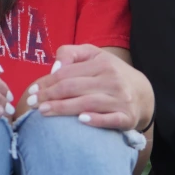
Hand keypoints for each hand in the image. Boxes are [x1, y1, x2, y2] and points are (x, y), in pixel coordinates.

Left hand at [26, 44, 152, 130]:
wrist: (142, 93)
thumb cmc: (110, 73)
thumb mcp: (93, 55)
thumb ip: (71, 54)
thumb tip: (54, 68)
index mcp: (102, 63)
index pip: (67, 73)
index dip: (47, 82)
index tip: (32, 92)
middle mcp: (112, 80)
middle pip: (73, 87)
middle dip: (49, 96)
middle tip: (32, 104)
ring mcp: (121, 99)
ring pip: (87, 103)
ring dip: (62, 108)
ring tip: (43, 112)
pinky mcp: (127, 117)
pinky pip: (110, 119)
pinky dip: (96, 120)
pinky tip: (80, 121)